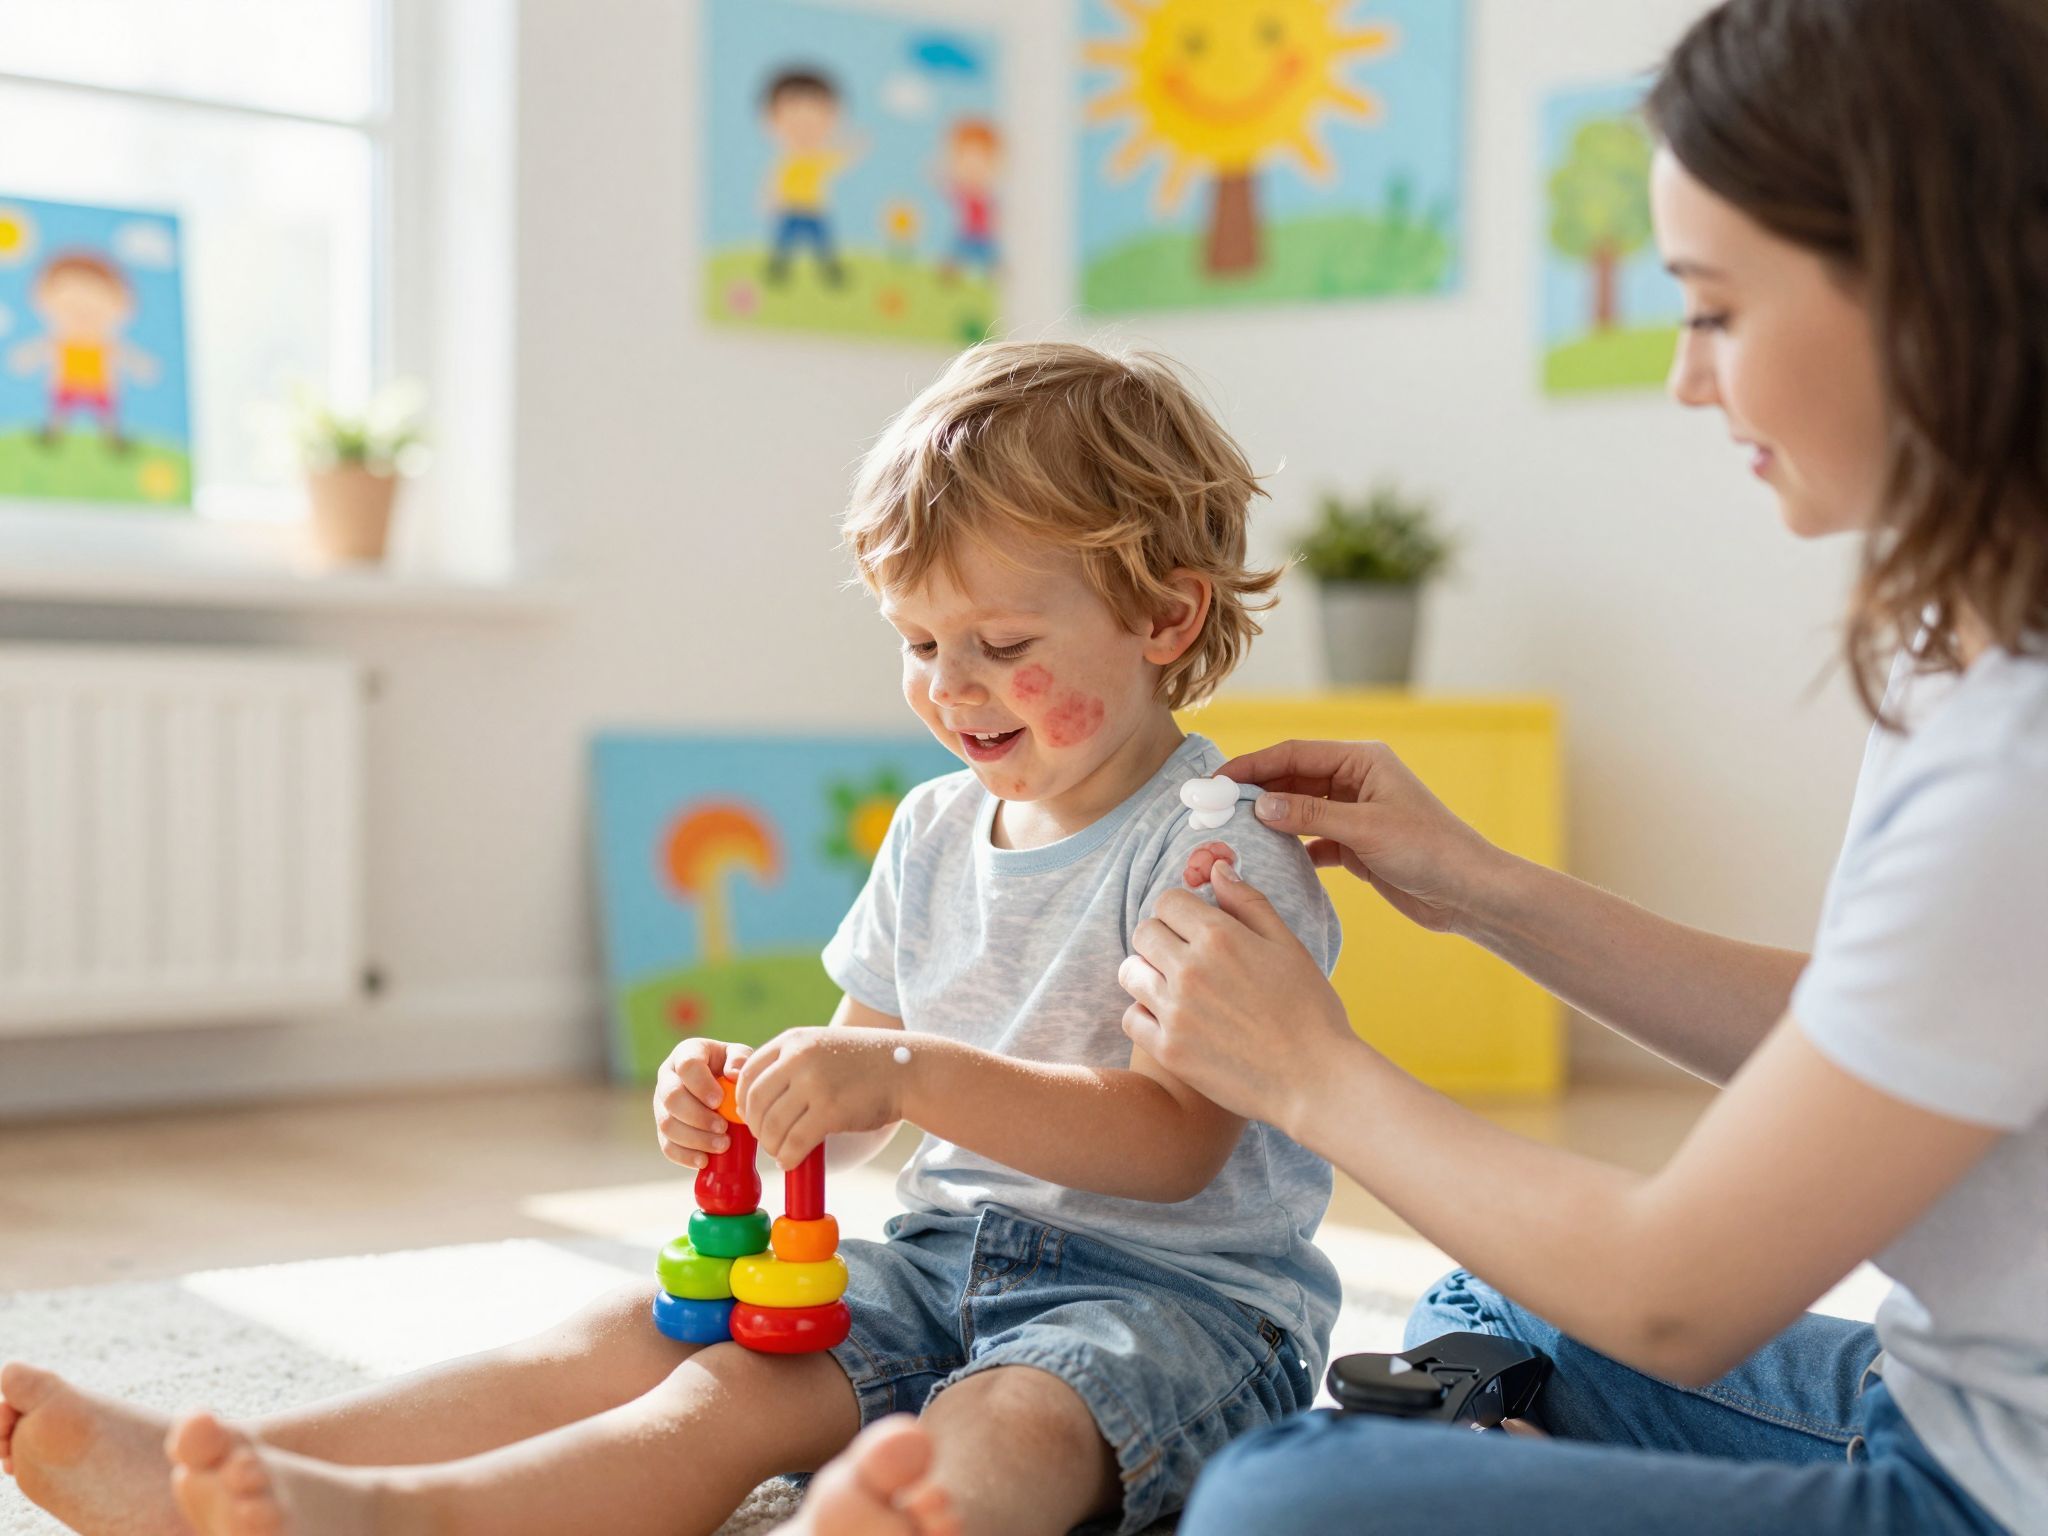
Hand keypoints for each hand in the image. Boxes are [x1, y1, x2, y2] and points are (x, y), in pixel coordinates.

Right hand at [652, 1037, 750, 1170]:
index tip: (719, 1101)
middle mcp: (668, 1077)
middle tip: (723, 1128)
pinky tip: (704, 1160)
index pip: (686, 1065)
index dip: (701, 1084)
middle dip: (697, 1116)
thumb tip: (733, 1074)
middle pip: (671, 1097)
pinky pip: (667, 1146)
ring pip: (667, 1124)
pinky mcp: (664, 1129)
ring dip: (695, 1138)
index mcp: (686, 1053)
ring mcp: (662, 1104)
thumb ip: (740, 1059)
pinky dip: (685, 1156)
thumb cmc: (734, 1069)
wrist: (728, 1090)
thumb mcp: (741, 1057)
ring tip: (722, 1145)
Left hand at [738, 1027, 909, 1168]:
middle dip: (755, 1127)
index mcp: (794, 1040)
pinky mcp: (830, 1111)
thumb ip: (791, 1062)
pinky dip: (788, 1156)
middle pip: (756, 1102)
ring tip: (780, 1152)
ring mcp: (814, 1084)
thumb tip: (755, 1098)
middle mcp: (799, 1058)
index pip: (747, 1073)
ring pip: (772, 1125)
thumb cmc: (864, 1062)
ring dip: (771, 1146)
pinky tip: (791, 1161)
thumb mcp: (822, 1045)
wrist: (906, 1069)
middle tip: (765, 1139)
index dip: (742, 1100)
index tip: (750, 1116)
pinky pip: (795, 1142)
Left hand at [1120, 859, 1363, 1132]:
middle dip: (1161, 938)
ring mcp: (1175, 1011)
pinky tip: (1171, 1019)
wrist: (1315, 1079)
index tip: (1193, 927)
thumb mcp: (1287, 945)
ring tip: (1174, 987)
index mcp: (1220, 937)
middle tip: (1183, 958)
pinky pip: (1131, 1017)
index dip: (1180, 911)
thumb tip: (1217, 868)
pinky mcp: (1169, 1049)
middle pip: (1144, 932)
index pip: (1167, 901)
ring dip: (1147, 973)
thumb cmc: (1309, 1009)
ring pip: (1129, 972)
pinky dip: (1145, 1015)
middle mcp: (1190, 969)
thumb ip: (1248, 902)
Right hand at [1221, 739, 1501, 935]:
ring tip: (1231, 833)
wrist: (1468, 892)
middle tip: (1213, 809)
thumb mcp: (1365, 828)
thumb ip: (1310, 814)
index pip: (1293, 754)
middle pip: (1292, 779)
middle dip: (1254, 792)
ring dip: (1269, 820)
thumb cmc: (1429, 850)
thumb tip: (1260, 804)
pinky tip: (1267, 859)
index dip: (1252, 765)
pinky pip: (1311, 839)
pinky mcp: (1356, 845)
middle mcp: (1356, 781)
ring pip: (1299, 809)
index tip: (1216, 782)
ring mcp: (1355, 813)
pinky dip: (1290, 847)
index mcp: (1362, 760)